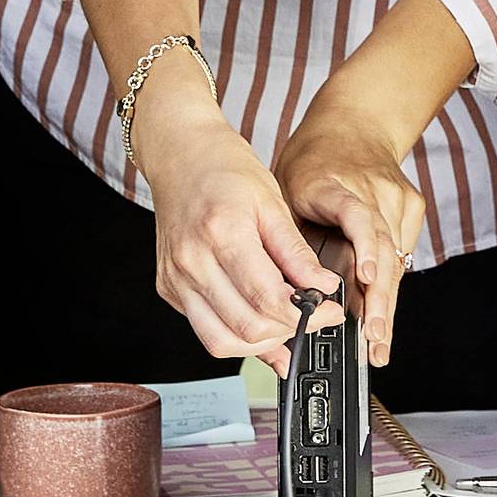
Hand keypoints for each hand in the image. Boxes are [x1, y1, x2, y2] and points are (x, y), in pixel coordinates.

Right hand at [128, 64, 335, 366]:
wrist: (180, 152)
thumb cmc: (224, 167)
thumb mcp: (272, 200)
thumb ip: (296, 251)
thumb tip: (322, 288)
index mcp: (222, 231)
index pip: (268, 299)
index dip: (306, 314)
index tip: (329, 311)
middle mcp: (192, 260)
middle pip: (246, 328)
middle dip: (289, 332)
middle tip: (313, 318)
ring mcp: (175, 278)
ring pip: (221, 342)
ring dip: (260, 345)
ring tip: (286, 326)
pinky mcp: (168, 288)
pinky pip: (203, 329)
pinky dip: (235, 335)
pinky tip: (258, 321)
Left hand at [272, 102, 425, 367]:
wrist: (354, 122)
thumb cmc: (313, 160)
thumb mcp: (284, 189)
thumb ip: (289, 236)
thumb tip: (285, 289)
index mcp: (331, 182)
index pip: (354, 214)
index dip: (362, 247)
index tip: (364, 276)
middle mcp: (370, 188)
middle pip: (382, 247)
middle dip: (377, 297)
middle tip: (372, 338)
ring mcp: (395, 196)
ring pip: (395, 256)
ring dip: (385, 301)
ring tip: (378, 340)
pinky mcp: (411, 205)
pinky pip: (402, 251)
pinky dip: (391, 281)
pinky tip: (383, 311)